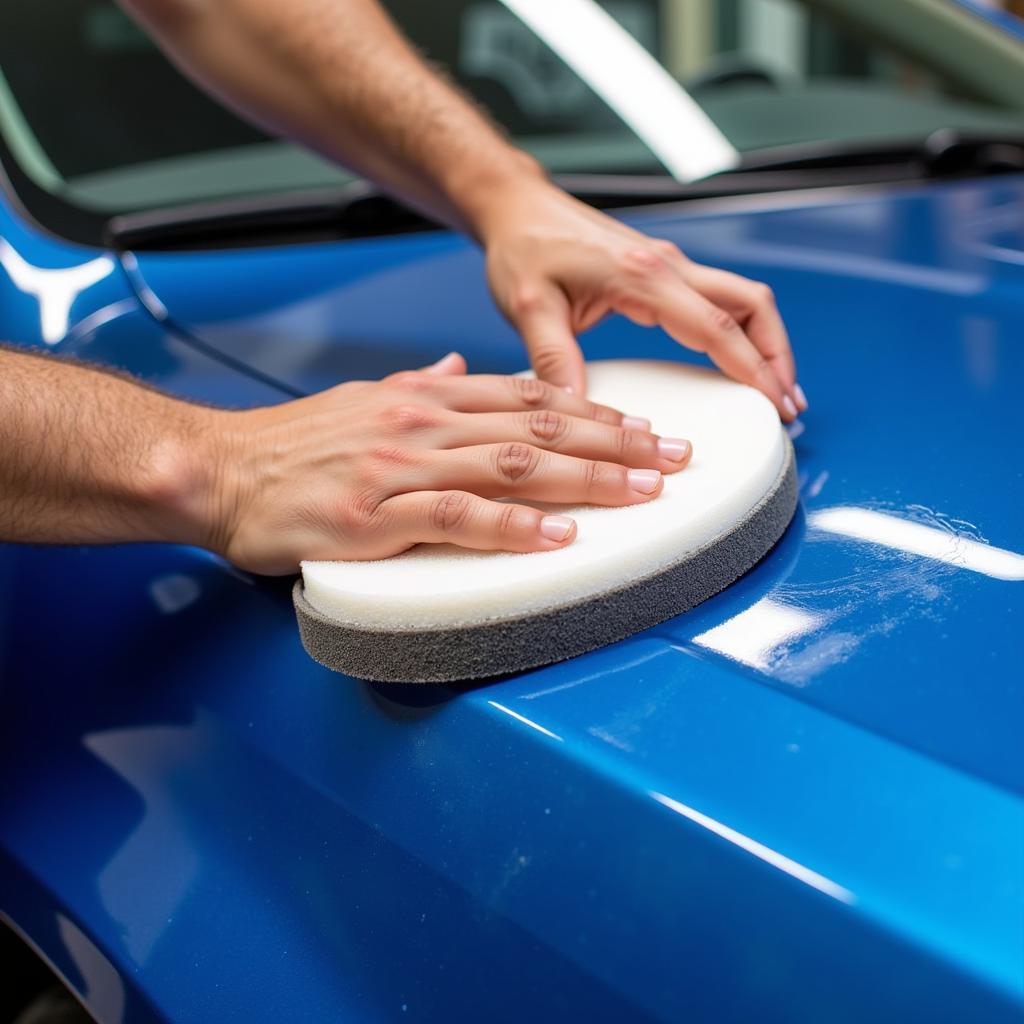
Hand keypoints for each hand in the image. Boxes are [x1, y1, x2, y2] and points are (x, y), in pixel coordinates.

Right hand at [204, 353, 691, 573]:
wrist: (221, 470)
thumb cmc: (294, 444)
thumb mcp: (368, 401)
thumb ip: (424, 387)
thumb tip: (465, 368)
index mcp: (427, 398)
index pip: (531, 399)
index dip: (597, 412)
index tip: (646, 427)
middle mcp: (424, 423)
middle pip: (540, 427)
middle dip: (616, 442)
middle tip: (674, 458)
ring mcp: (401, 468)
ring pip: (513, 465)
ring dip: (586, 477)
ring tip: (643, 490)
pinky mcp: (374, 517)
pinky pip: (456, 517)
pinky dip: (512, 524)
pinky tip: (557, 533)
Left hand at [479, 179, 806, 420]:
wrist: (518, 208)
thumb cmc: (524, 247)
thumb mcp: (528, 307)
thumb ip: (554, 359)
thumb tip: (578, 411)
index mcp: (642, 276)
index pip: (716, 327)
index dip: (752, 368)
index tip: (774, 402)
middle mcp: (667, 266)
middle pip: (751, 306)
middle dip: (778, 355)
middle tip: (787, 403)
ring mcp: (669, 266)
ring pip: (744, 298)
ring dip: (767, 341)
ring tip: (775, 387)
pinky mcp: (663, 271)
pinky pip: (720, 298)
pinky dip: (743, 329)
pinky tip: (741, 357)